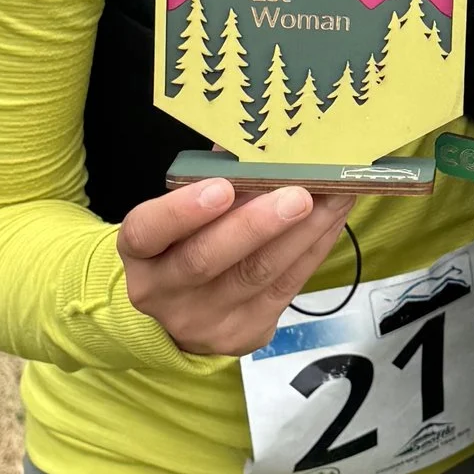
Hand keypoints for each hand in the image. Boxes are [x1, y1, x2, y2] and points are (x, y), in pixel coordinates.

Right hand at [117, 177, 358, 358]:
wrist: (179, 317)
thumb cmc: (183, 247)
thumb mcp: (179, 215)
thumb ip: (208, 179)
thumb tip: (255, 140)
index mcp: (140, 253)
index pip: (147, 232)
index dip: (181, 211)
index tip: (221, 186)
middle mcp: (163, 292)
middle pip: (206, 260)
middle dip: (256, 225)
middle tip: (298, 195)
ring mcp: (204, 319)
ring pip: (257, 274)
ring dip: (301, 233)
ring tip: (333, 198)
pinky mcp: (244, 332)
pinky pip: (285, 289)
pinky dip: (312, 249)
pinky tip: (332, 221)